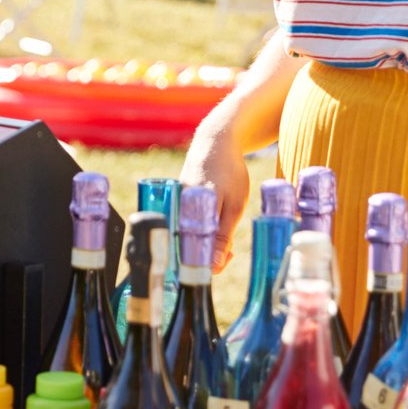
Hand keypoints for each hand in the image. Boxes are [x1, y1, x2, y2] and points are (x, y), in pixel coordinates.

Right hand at [180, 116, 252, 273]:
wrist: (216, 140)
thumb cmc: (228, 172)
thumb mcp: (233, 207)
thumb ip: (223, 237)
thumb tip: (215, 267)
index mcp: (185, 215)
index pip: (186, 254)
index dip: (207, 265)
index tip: (226, 260)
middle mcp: (174, 211)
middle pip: (185, 247)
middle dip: (208, 255)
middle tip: (232, 252)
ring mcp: (174, 205)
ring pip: (187, 235)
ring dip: (207, 243)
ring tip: (228, 239)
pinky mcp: (178, 202)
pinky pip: (187, 223)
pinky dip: (203, 229)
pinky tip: (218, 226)